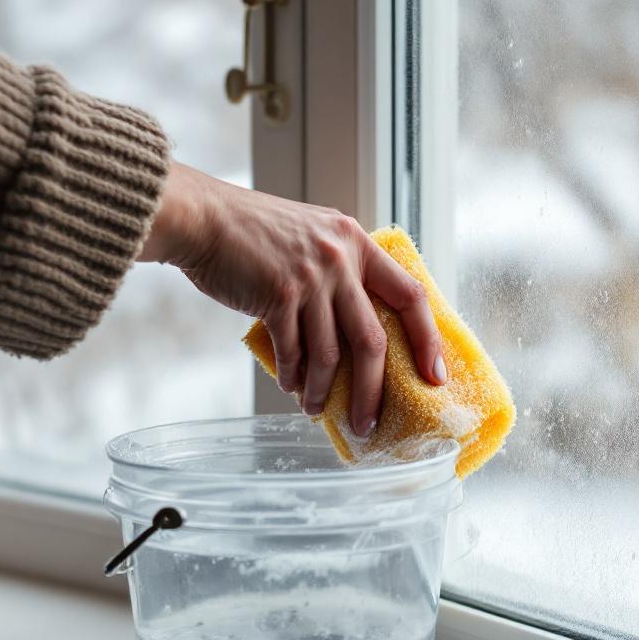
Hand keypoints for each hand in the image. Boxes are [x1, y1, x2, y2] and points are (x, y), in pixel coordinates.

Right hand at [141, 162, 446, 435]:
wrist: (204, 218)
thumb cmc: (254, 232)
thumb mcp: (313, 233)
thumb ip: (340, 268)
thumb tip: (355, 327)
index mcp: (357, 242)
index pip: (410, 294)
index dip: (427, 339)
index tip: (434, 376)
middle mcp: (340, 259)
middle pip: (373, 340)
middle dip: (373, 390)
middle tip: (368, 421)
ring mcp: (311, 278)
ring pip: (331, 354)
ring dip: (323, 391)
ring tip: (315, 410)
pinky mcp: (278, 295)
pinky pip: (294, 351)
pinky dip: (293, 376)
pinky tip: (291, 387)